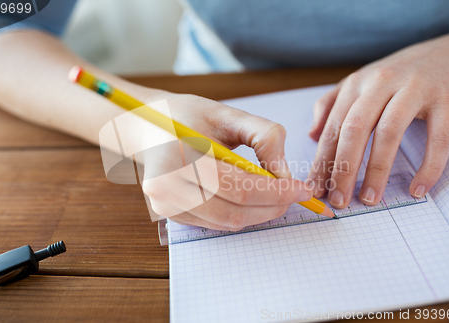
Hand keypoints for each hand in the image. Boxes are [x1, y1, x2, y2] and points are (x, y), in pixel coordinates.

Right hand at [137, 92, 312, 229]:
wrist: (147, 126)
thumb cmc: (186, 116)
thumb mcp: (227, 114)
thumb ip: (263, 136)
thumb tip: (285, 174)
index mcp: (176, 160)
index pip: (237, 187)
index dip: (276, 192)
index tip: (301, 189)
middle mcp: (166, 190)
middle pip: (234, 212)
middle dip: (273, 206)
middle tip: (296, 195)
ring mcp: (167, 207)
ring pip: (227, 223)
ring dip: (260, 214)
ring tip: (278, 196)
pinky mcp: (172, 215)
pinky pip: (217, 223)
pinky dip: (242, 214)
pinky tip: (254, 198)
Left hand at [307, 32, 448, 207]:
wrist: (447, 54)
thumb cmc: (397, 75)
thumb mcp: (360, 83)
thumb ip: (332, 105)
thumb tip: (312, 135)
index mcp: (357, 83)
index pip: (333, 127)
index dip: (322, 160)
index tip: (315, 188)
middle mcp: (381, 83)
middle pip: (355, 129)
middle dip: (343, 168)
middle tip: (339, 199)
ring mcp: (414, 89)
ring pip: (389, 132)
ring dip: (377, 170)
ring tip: (369, 198)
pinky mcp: (444, 98)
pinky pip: (438, 138)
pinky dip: (428, 166)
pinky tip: (418, 189)